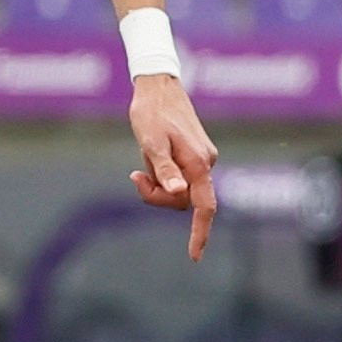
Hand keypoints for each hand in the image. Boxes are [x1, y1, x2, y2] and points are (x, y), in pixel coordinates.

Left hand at [127, 75, 218, 260]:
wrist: (158, 85)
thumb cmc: (151, 112)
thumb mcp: (150, 141)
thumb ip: (164, 169)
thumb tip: (177, 192)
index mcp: (198, 163)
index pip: (204, 207)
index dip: (200, 233)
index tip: (194, 256)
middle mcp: (206, 162)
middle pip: (185, 201)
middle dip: (159, 197)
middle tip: (135, 178)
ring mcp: (202, 158)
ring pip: (182, 190)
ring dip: (159, 184)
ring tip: (143, 161)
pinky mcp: (196, 154)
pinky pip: (180, 177)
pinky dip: (163, 175)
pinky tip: (150, 156)